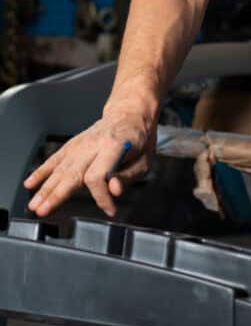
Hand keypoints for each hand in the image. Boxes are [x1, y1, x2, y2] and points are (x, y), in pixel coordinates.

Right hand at [23, 103, 156, 218]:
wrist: (129, 114)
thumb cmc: (138, 139)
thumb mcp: (144, 160)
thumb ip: (128, 177)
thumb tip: (114, 190)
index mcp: (113, 147)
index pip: (99, 176)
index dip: (101, 196)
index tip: (109, 209)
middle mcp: (94, 144)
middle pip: (72, 172)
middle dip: (56, 193)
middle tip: (43, 211)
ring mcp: (81, 143)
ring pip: (60, 167)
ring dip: (45, 187)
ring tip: (34, 204)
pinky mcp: (73, 144)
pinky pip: (55, 158)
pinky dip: (42, 171)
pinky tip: (30, 183)